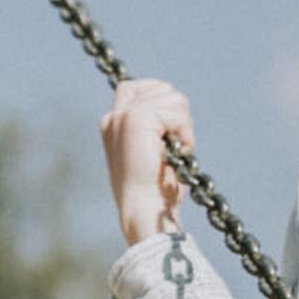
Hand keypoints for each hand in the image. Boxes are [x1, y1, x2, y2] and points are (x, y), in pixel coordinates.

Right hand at [101, 79, 192, 246]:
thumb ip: (156, 125)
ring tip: (172, 153)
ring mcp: (123, 116)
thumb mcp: (154, 151)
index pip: (142, 88)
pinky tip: (176, 153)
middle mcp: (114, 116)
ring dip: (183, 126)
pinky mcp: (136, 118)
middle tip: (174, 148)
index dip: (165, 105)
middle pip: (161, 87)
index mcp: (114, 123)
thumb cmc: (154, 191)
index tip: (170, 137)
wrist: (145, 211)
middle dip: (177, 114)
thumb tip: (175, 100)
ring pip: (172, 97)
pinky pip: (177, 110)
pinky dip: (185, 132)